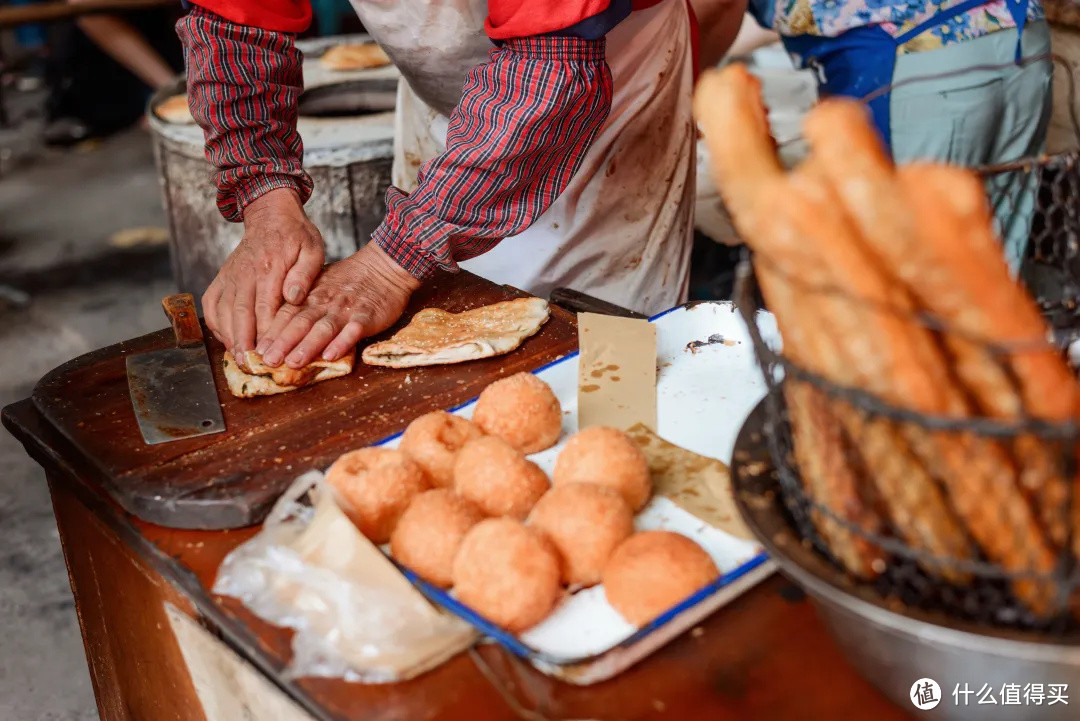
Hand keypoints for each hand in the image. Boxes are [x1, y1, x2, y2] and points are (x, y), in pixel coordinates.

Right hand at [201, 188, 323, 358]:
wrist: (271, 215)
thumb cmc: (296, 235)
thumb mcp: (312, 249)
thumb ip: (305, 273)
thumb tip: (294, 296)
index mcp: (270, 267)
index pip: (265, 306)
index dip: (265, 333)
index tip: (269, 354)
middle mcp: (245, 273)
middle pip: (240, 313)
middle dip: (243, 342)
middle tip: (250, 365)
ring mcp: (230, 275)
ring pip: (223, 311)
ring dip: (229, 337)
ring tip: (239, 359)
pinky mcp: (222, 278)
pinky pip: (212, 304)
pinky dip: (215, 324)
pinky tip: (226, 339)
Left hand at [258, 242, 420, 367]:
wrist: (384, 266)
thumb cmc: (350, 280)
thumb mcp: (322, 285)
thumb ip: (303, 304)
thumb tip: (278, 327)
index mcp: (312, 296)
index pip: (287, 314)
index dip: (272, 332)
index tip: (257, 350)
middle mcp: (326, 302)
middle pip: (301, 322)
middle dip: (283, 343)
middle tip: (267, 361)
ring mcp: (347, 309)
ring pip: (324, 327)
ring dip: (308, 346)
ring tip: (293, 362)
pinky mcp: (368, 316)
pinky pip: (354, 330)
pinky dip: (342, 343)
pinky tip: (331, 356)